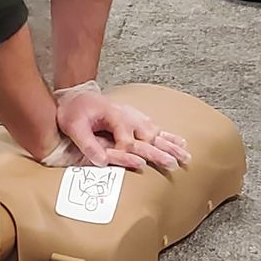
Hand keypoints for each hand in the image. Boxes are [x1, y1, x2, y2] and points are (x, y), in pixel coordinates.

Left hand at [54, 82, 189, 172]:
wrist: (77, 95)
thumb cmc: (74, 111)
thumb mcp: (74, 126)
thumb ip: (87, 143)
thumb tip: (101, 162)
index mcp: (116, 117)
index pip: (126, 142)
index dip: (126, 155)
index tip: (132, 164)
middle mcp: (129, 118)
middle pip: (149, 138)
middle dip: (162, 152)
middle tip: (175, 165)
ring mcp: (134, 118)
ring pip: (157, 134)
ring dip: (172, 145)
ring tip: (186, 156)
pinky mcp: (136, 120)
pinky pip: (156, 129)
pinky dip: (169, 136)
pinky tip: (180, 142)